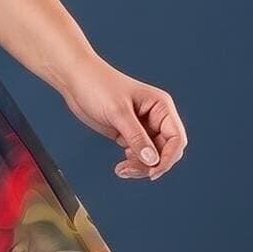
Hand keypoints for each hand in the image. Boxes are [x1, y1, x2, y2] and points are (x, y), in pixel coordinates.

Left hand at [57, 58, 187, 180]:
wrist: (76, 80)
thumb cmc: (98, 85)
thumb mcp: (118, 112)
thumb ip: (136, 137)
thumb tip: (152, 160)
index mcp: (160, 106)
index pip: (176, 139)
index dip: (168, 158)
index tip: (153, 171)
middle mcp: (155, 117)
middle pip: (165, 151)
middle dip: (151, 165)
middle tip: (131, 170)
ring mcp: (142, 126)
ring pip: (151, 156)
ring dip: (140, 167)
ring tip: (122, 170)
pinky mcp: (127, 133)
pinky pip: (138, 154)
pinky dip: (132, 163)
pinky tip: (120, 165)